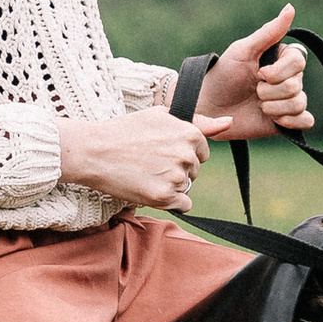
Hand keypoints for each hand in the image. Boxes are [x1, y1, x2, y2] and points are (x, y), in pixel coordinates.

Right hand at [56, 103, 228, 210]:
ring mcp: (176, 177)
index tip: (160, 150)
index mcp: (190, 134)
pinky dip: (169, 201)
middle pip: (194, 171)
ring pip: (186, 187)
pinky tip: (150, 188)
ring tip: (145, 173)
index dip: (180, 153)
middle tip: (148, 162)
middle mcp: (187, 155)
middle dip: (176, 169)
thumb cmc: (124, 131)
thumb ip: (199, 122)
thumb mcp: (161, 115)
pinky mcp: (164, 197)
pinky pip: (183, 205)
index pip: (202, 153)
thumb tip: (229, 123)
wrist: (93, 151)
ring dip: (170, 185)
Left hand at [199, 6, 315, 142]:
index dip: (279, 71)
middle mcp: (287, 79)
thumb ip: (269, 32)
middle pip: (297, 85)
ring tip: (258, 106)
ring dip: (274, 107)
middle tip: (254, 91)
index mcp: (280, 59)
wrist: (208, 109)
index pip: (298, 61)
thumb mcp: (243, 50)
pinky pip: (306, 121)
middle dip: (270, 91)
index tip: (259, 73)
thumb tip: (291, 7)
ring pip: (299, 103)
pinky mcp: (286, 122)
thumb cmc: (223, 75)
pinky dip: (291, 121)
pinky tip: (274, 120)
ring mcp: (287, 101)